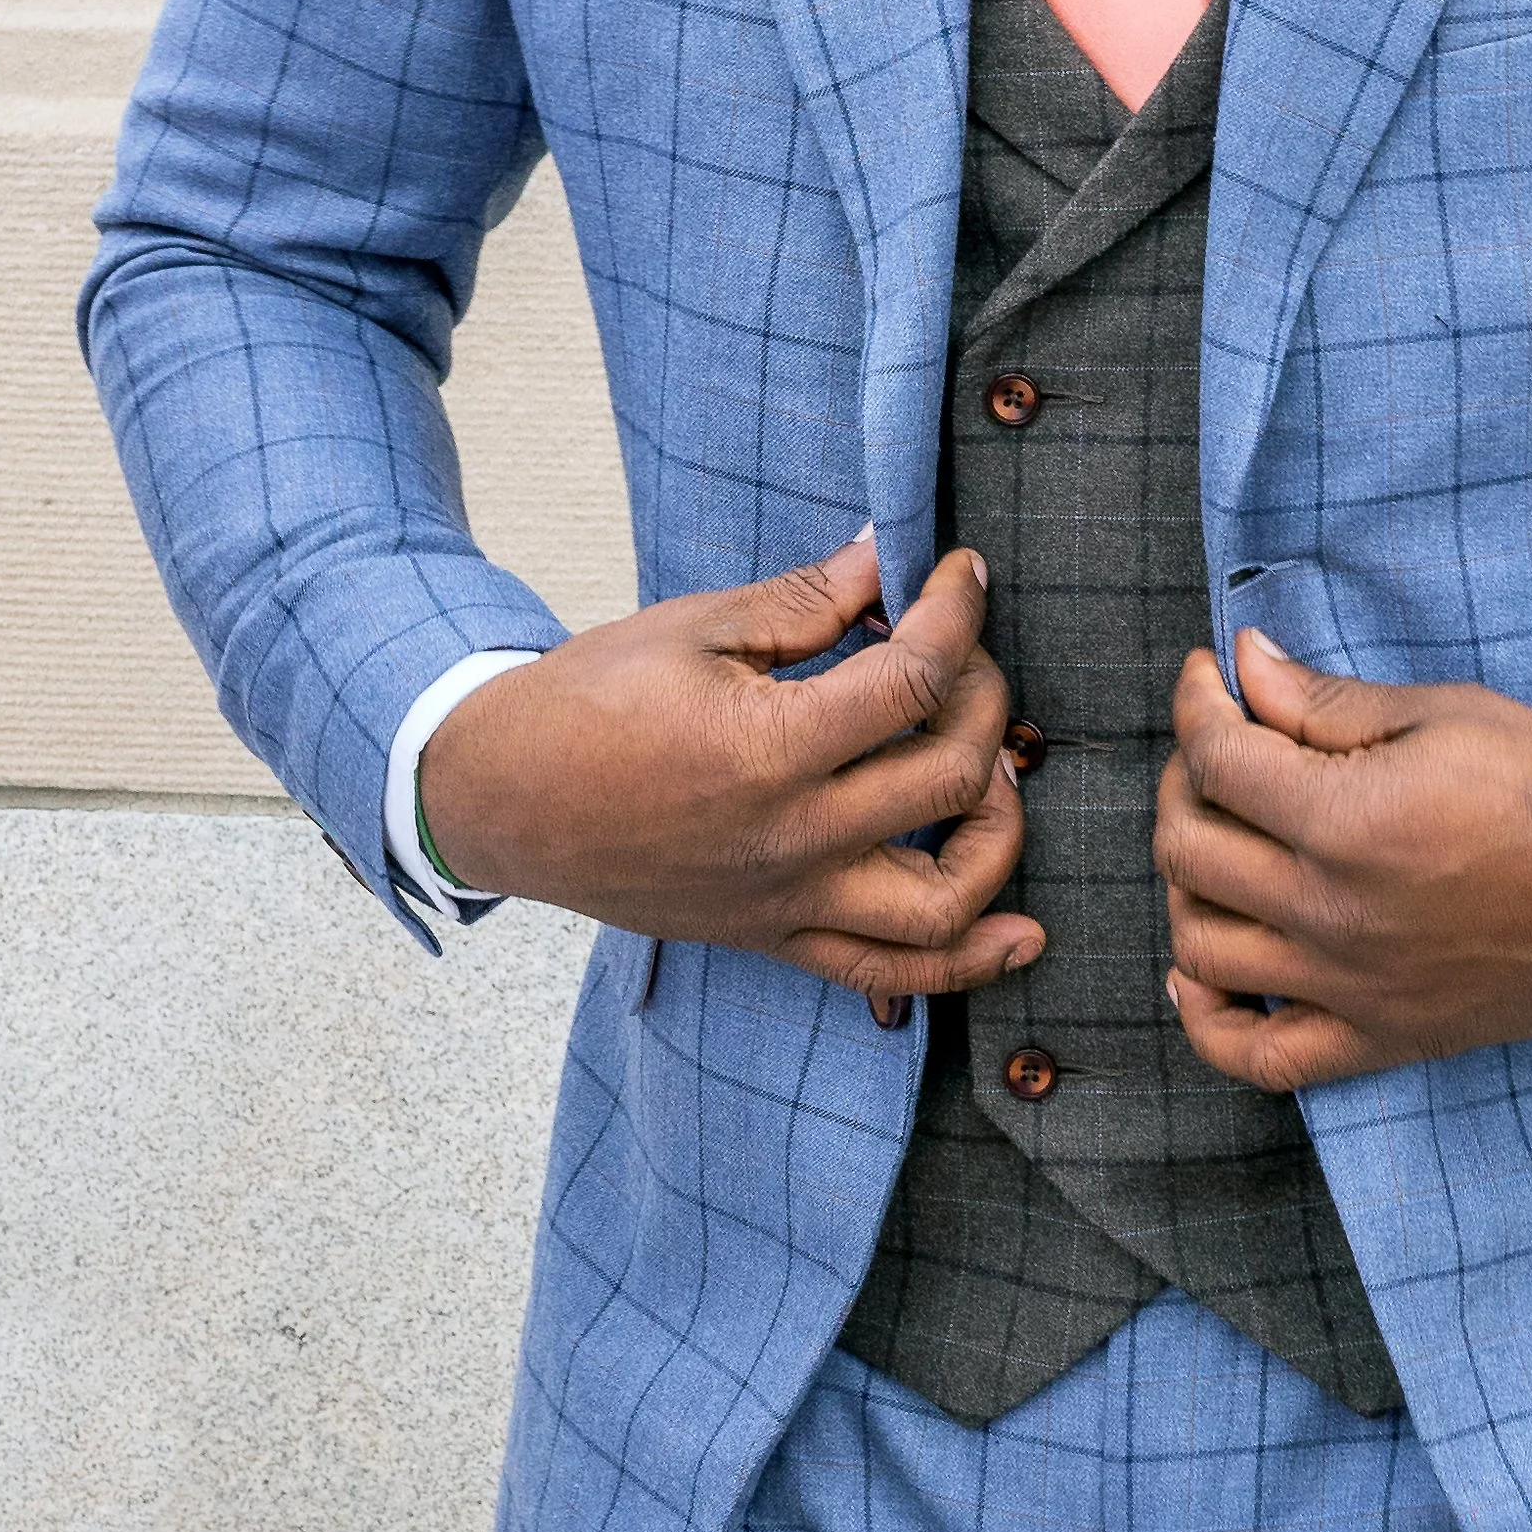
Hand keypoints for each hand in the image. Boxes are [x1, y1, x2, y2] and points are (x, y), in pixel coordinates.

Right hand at [419, 531, 1040, 1007]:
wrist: (507, 798)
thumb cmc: (593, 700)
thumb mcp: (699, 628)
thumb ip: (809, 599)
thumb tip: (891, 554)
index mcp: (769, 749)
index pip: (915, 680)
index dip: (956, 612)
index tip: (961, 573)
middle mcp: (791, 839)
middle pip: (949, 776)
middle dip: (984, 698)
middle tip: (961, 653)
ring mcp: (787, 903)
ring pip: (943, 903)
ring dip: (998, 833)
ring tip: (993, 769)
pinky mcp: (776, 938)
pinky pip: (890, 976)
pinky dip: (968, 964)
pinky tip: (1024, 936)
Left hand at [1154, 629, 1531, 1090]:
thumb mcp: (1441, 714)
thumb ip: (1325, 700)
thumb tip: (1243, 662)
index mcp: (1347, 821)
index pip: (1217, 759)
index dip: (1196, 703)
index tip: (1208, 677)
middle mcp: (1333, 914)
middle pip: (1189, 849)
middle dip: (1184, 780)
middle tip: (1218, 746)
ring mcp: (1351, 988)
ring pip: (1201, 944)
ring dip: (1187, 881)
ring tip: (1220, 836)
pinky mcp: (1380, 1039)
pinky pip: (1259, 1056)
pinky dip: (1207, 1018)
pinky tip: (1199, 967)